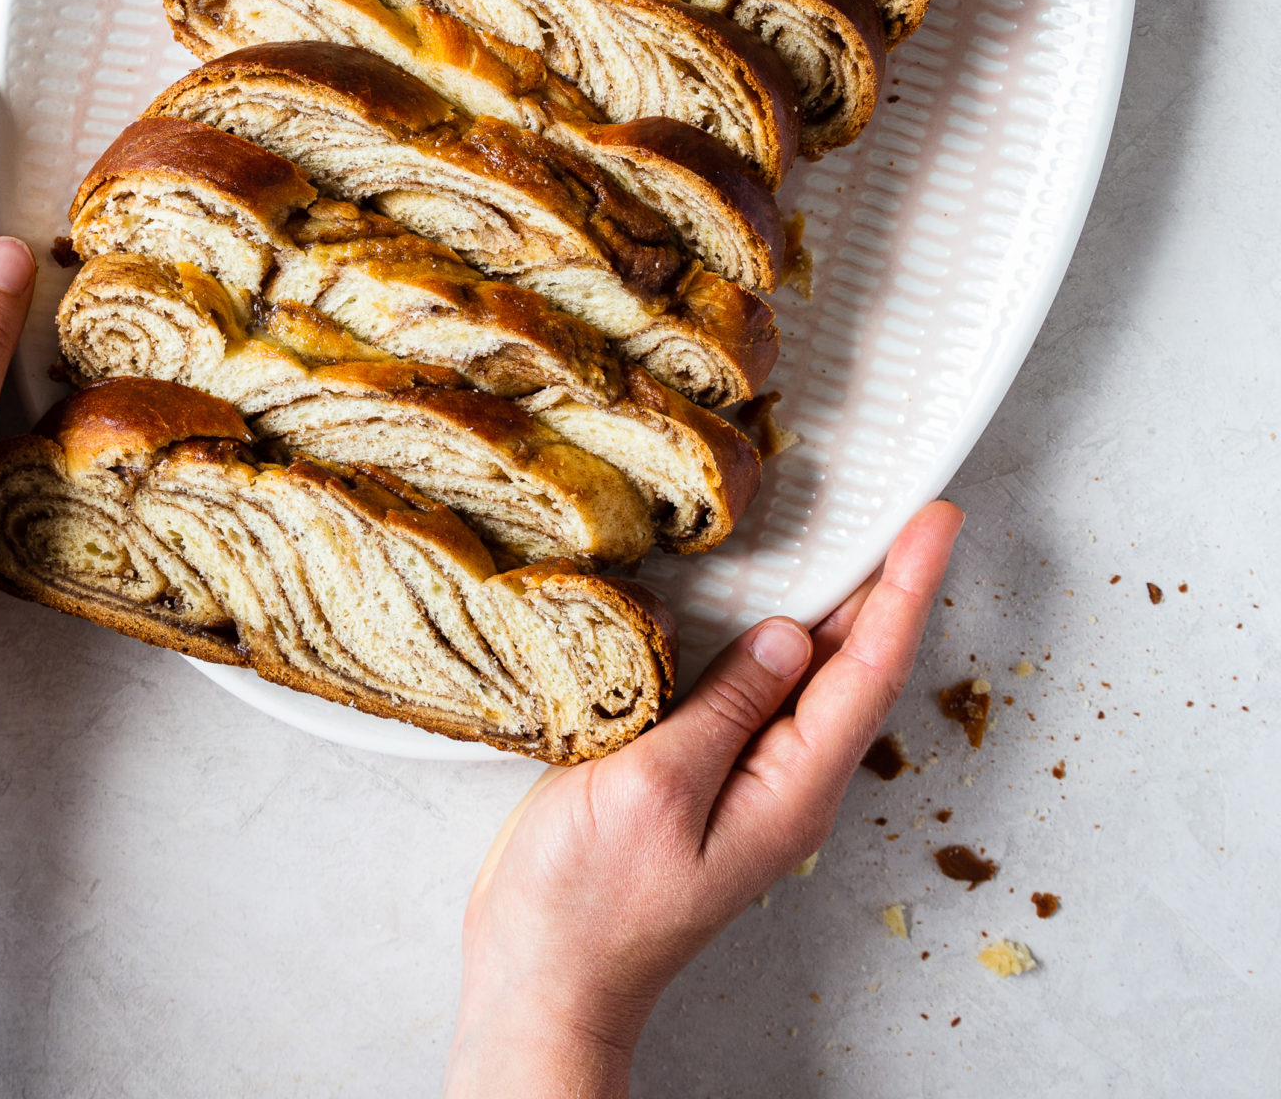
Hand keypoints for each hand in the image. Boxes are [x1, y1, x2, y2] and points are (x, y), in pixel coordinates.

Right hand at [444, 500, 963, 1097]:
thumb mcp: (655, 787)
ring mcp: (751, 781)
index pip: (869, 669)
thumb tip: (790, 634)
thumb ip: (727, 707)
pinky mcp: (710, 775)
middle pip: (856, 666)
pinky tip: (770, 604)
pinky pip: (765, 692)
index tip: (938, 521)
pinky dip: (780, 635)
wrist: (547, 979)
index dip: (906, 586)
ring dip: (841, 606)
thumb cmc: (589, 901)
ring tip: (864, 536)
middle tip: (916, 508)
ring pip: (813, 676)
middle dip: (891, 584)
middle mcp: (787, 782)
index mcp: (790, 788)